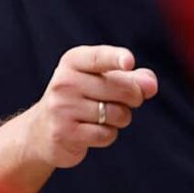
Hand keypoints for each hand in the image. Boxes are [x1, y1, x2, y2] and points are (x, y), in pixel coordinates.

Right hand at [22, 45, 157, 168]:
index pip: (98, 57)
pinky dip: (107, 135)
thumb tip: (151, 84)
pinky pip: (106, 134)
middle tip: (124, 100)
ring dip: (120, 119)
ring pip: (117, 114)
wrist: (42, 129)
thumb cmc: (81, 99)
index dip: (115, 58)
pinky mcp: (65, 133)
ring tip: (102, 117)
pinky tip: (92, 131)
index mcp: (73, 62)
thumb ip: (131, 77)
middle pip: (121, 88)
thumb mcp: (101, 81)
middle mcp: (64, 82)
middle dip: (133, 97)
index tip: (129, 62)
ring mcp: (62, 107)